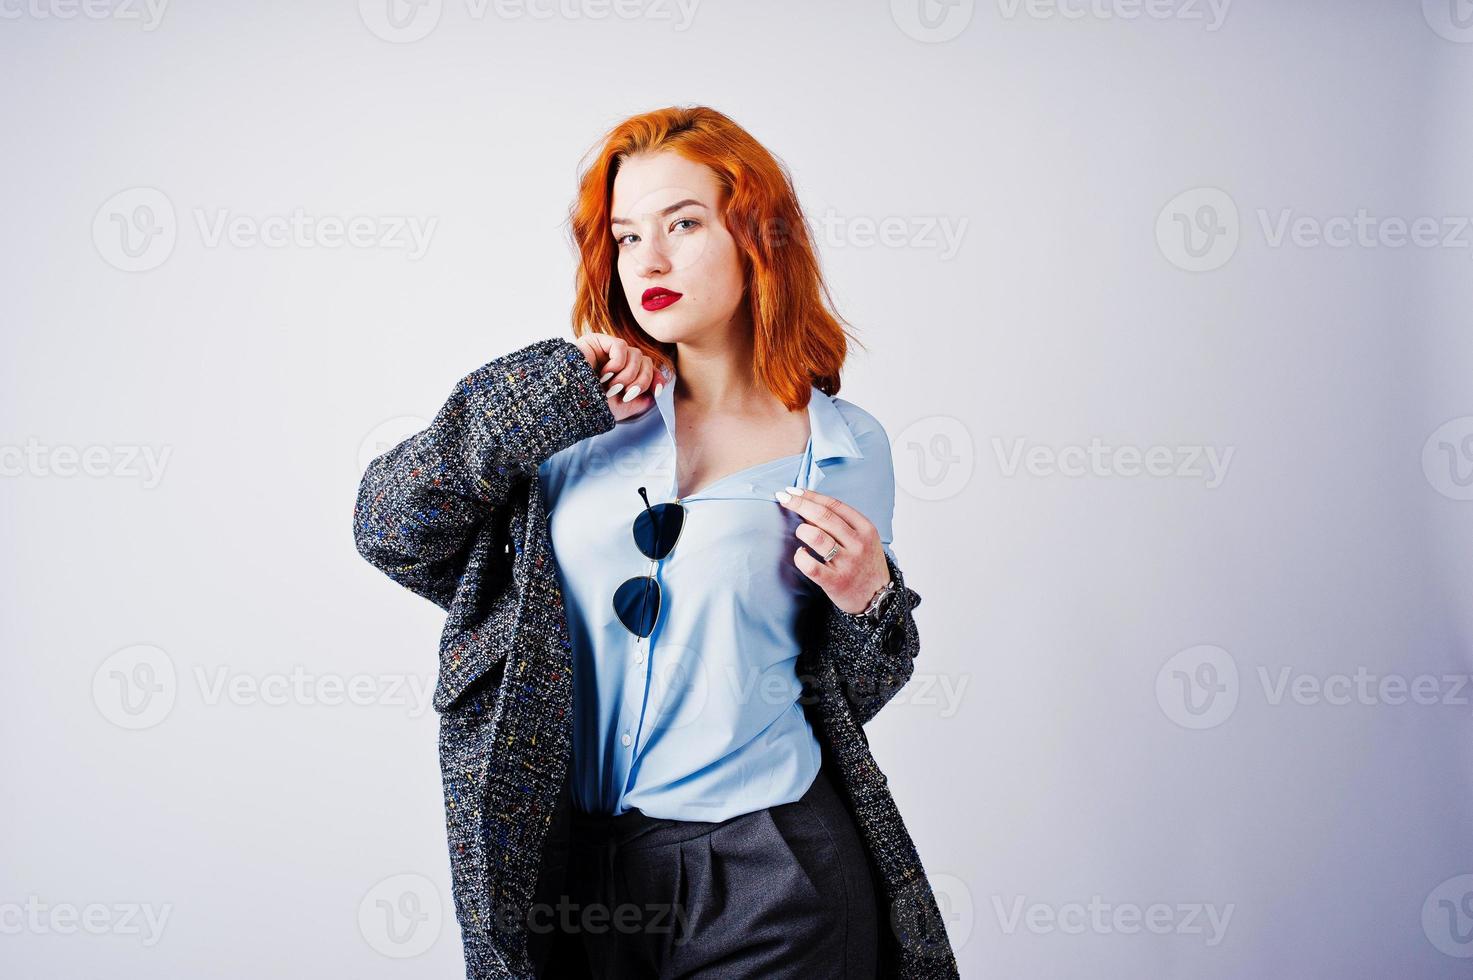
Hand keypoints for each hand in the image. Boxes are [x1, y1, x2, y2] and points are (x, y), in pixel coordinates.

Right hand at [572, 333, 669, 422]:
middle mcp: (617, 360)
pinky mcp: (597, 341)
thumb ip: (640, 401)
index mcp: (622, 373)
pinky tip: (603, 374)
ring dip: (627, 376)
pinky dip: (617, 364)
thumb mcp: (621, 408)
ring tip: (611, 387)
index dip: (657, 378)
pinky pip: (621, 347)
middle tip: (626, 394)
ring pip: (637, 354)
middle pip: (646, 361)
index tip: (657, 392)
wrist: (568, 404)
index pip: (649, 368)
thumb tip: (654, 393)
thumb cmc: (591, 408)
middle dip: (641, 381)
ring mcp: (607, 349)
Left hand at [775, 486, 890, 614]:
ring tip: (800, 531)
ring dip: (802, 530)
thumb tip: (807, 506)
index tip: (793, 491)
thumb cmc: (864, 563)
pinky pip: (810, 565)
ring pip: (817, 537)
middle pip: (824, 516)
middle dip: (799, 504)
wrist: (878, 598)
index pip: (834, 505)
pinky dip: (800, 556)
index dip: (811, 495)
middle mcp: (858, 544)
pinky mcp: (835, 582)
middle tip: (783, 498)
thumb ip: (841, 523)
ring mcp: (847, 563)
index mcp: (866, 528)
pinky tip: (801, 553)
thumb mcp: (864, 538)